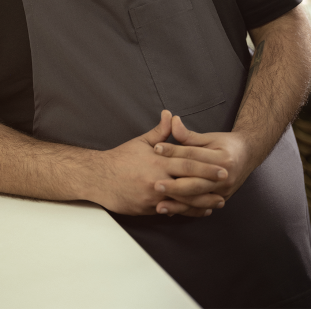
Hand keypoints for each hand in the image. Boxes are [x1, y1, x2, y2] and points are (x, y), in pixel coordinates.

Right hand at [91, 110, 228, 217]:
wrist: (98, 178)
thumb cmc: (120, 159)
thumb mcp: (140, 142)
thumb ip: (160, 131)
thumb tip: (170, 114)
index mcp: (158, 161)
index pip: (187, 164)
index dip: (207, 166)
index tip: (223, 166)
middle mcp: (157, 179)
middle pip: (189, 183)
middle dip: (210, 184)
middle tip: (227, 183)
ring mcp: (153, 196)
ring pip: (183, 201)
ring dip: (203, 202)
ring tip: (219, 202)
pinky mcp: (148, 209)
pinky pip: (172, 210)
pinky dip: (187, 212)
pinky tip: (199, 211)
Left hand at [151, 114, 257, 203]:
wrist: (248, 155)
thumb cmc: (225, 143)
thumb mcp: (209, 137)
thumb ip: (189, 135)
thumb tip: (172, 121)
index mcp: (222, 158)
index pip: (193, 156)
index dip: (174, 151)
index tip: (156, 149)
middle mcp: (225, 177)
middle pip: (196, 183)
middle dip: (175, 186)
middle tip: (155, 185)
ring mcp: (224, 191)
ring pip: (198, 199)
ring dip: (178, 204)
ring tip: (159, 206)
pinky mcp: (221, 199)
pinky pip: (201, 207)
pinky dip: (185, 210)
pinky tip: (171, 212)